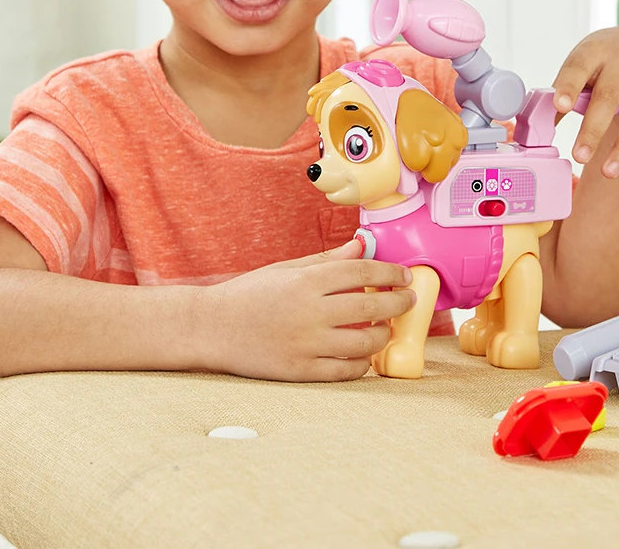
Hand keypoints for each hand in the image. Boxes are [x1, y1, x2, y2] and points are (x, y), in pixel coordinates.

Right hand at [210, 239, 416, 381]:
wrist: (210, 328)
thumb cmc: (249, 294)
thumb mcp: (286, 268)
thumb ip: (326, 260)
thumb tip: (360, 247)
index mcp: (306, 280)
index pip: (362, 273)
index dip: (390, 274)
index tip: (405, 276)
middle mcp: (310, 311)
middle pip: (371, 308)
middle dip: (398, 304)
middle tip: (408, 301)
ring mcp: (306, 344)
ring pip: (365, 343)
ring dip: (383, 335)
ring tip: (385, 328)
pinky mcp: (300, 371)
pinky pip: (346, 371)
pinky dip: (362, 363)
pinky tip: (364, 354)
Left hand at [551, 27, 618, 178]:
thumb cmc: (599, 61)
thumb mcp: (580, 65)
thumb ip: (564, 92)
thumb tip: (541, 127)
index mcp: (594, 51)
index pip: (579, 68)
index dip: (569, 86)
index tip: (559, 106)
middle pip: (608, 97)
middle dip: (593, 130)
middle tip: (579, 156)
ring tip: (607, 172)